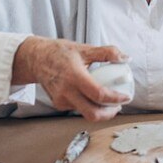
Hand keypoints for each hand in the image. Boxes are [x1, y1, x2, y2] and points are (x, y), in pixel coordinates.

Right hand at [13, 36, 131, 121]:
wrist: (36, 59)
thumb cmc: (59, 52)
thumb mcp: (84, 49)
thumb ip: (107, 52)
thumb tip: (126, 58)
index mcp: (74, 76)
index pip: (99, 94)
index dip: (115, 99)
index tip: (126, 97)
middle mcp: (66, 91)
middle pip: (92, 114)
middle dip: (109, 114)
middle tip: (118, 106)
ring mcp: (61, 100)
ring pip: (86, 113)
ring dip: (100, 110)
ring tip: (108, 101)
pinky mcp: (58, 104)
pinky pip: (78, 109)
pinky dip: (88, 106)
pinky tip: (92, 97)